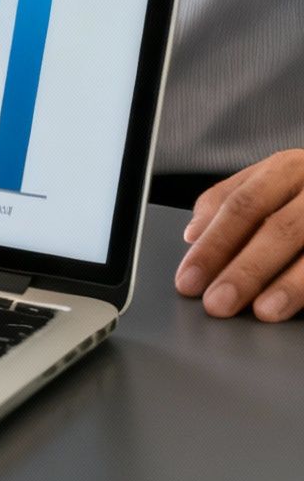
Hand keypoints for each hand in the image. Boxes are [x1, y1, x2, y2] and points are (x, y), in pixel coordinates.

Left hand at [174, 150, 303, 320]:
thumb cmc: (303, 191)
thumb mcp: (268, 182)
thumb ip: (227, 203)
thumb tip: (194, 235)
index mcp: (287, 169)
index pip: (243, 206)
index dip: (214, 245)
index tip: (189, 280)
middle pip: (279, 229)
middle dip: (245, 270)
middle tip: (217, 303)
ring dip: (289, 284)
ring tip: (262, 311)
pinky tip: (297, 306)